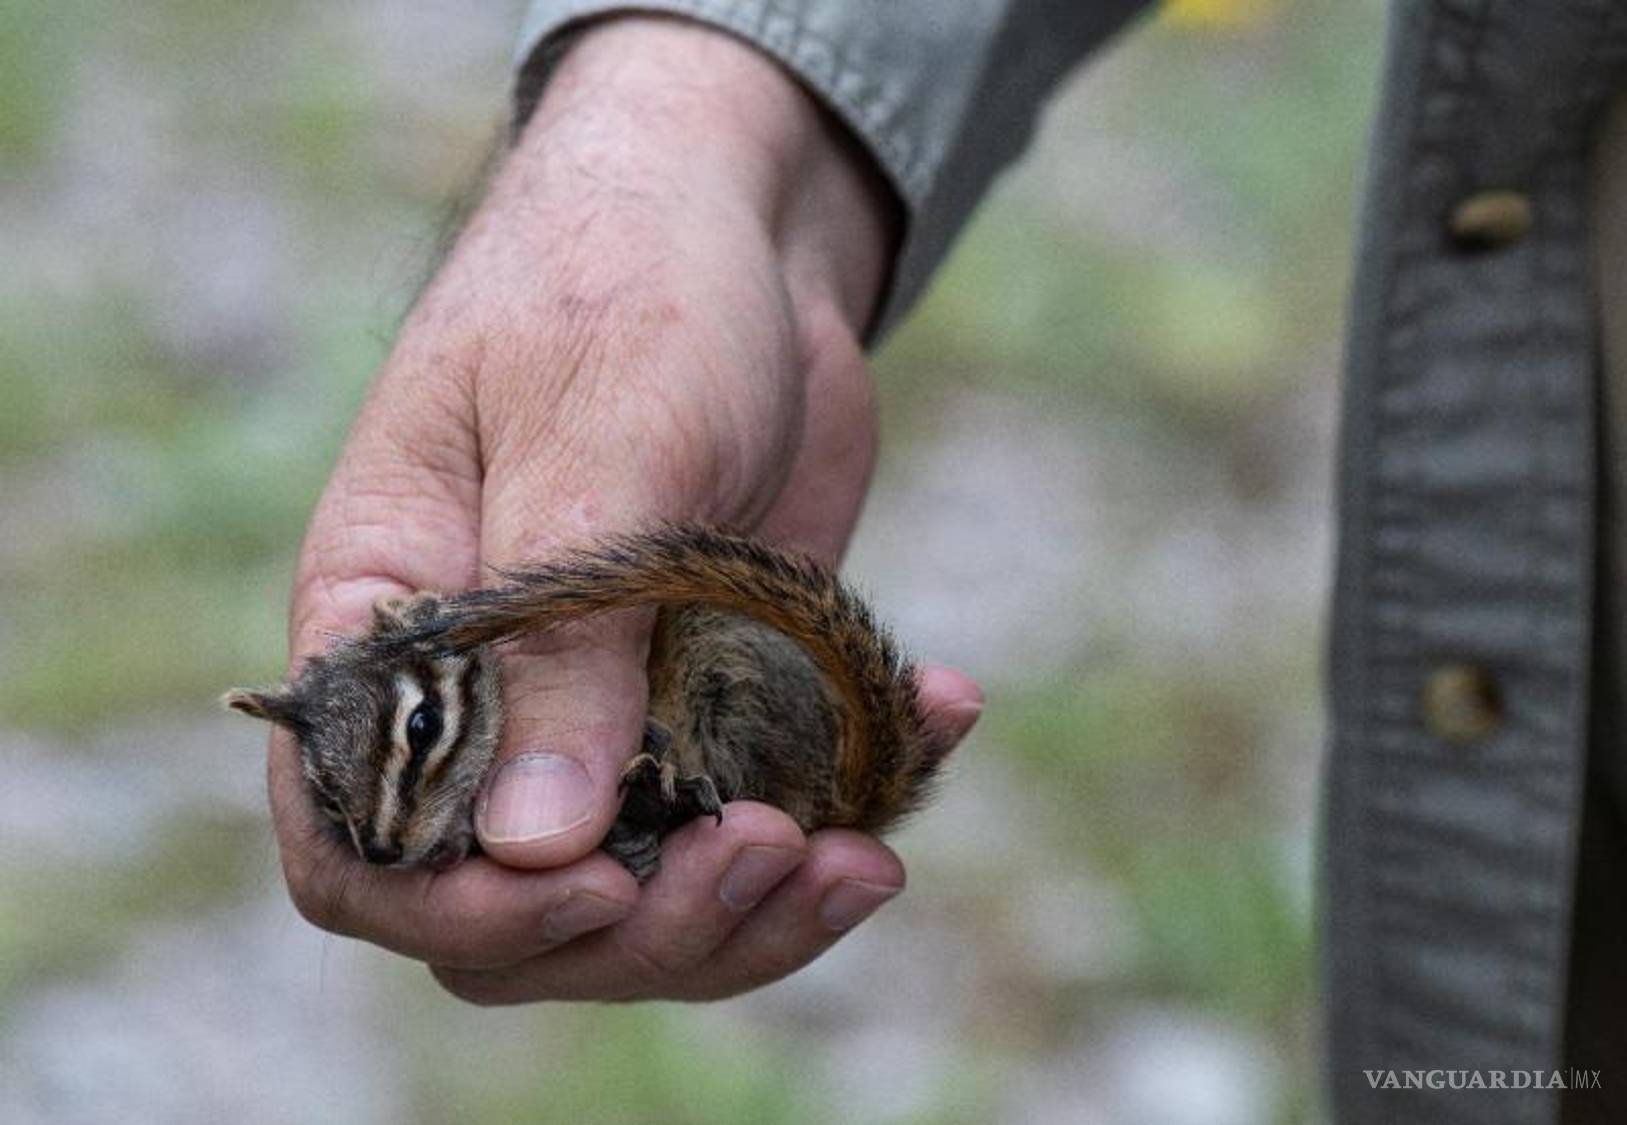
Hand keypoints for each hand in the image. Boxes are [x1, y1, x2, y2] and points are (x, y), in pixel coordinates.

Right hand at [267, 16, 982, 1002]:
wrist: (738, 225)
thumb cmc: (624, 284)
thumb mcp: (596, 446)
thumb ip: (559, 648)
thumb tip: (534, 852)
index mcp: (393, 631)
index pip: (367, 847)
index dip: (460, 912)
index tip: (594, 887)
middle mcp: (492, 697)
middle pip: (522, 908)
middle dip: (647, 926)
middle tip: (768, 852)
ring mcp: (616, 705)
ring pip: (655, 887)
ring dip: (760, 909)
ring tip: (863, 854)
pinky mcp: (723, 690)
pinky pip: (771, 802)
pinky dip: (855, 801)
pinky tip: (937, 715)